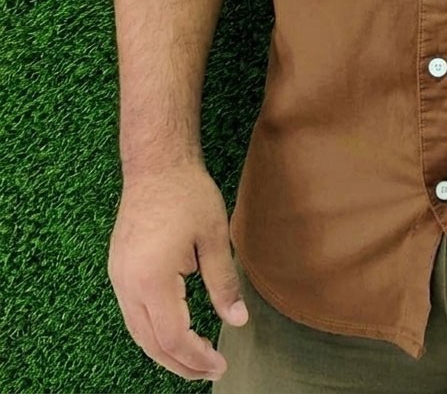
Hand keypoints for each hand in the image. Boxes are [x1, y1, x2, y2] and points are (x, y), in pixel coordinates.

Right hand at [107, 162, 248, 381]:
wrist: (156, 166)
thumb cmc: (188, 195)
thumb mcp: (214, 238)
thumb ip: (223, 283)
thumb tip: (237, 321)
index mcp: (152, 281)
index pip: (174, 337)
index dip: (197, 357)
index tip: (221, 365)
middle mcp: (128, 286)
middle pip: (151, 343)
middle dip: (180, 363)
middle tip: (209, 372)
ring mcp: (118, 279)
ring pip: (138, 332)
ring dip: (164, 351)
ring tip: (193, 360)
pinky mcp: (118, 270)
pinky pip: (132, 315)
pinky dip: (152, 332)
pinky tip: (172, 333)